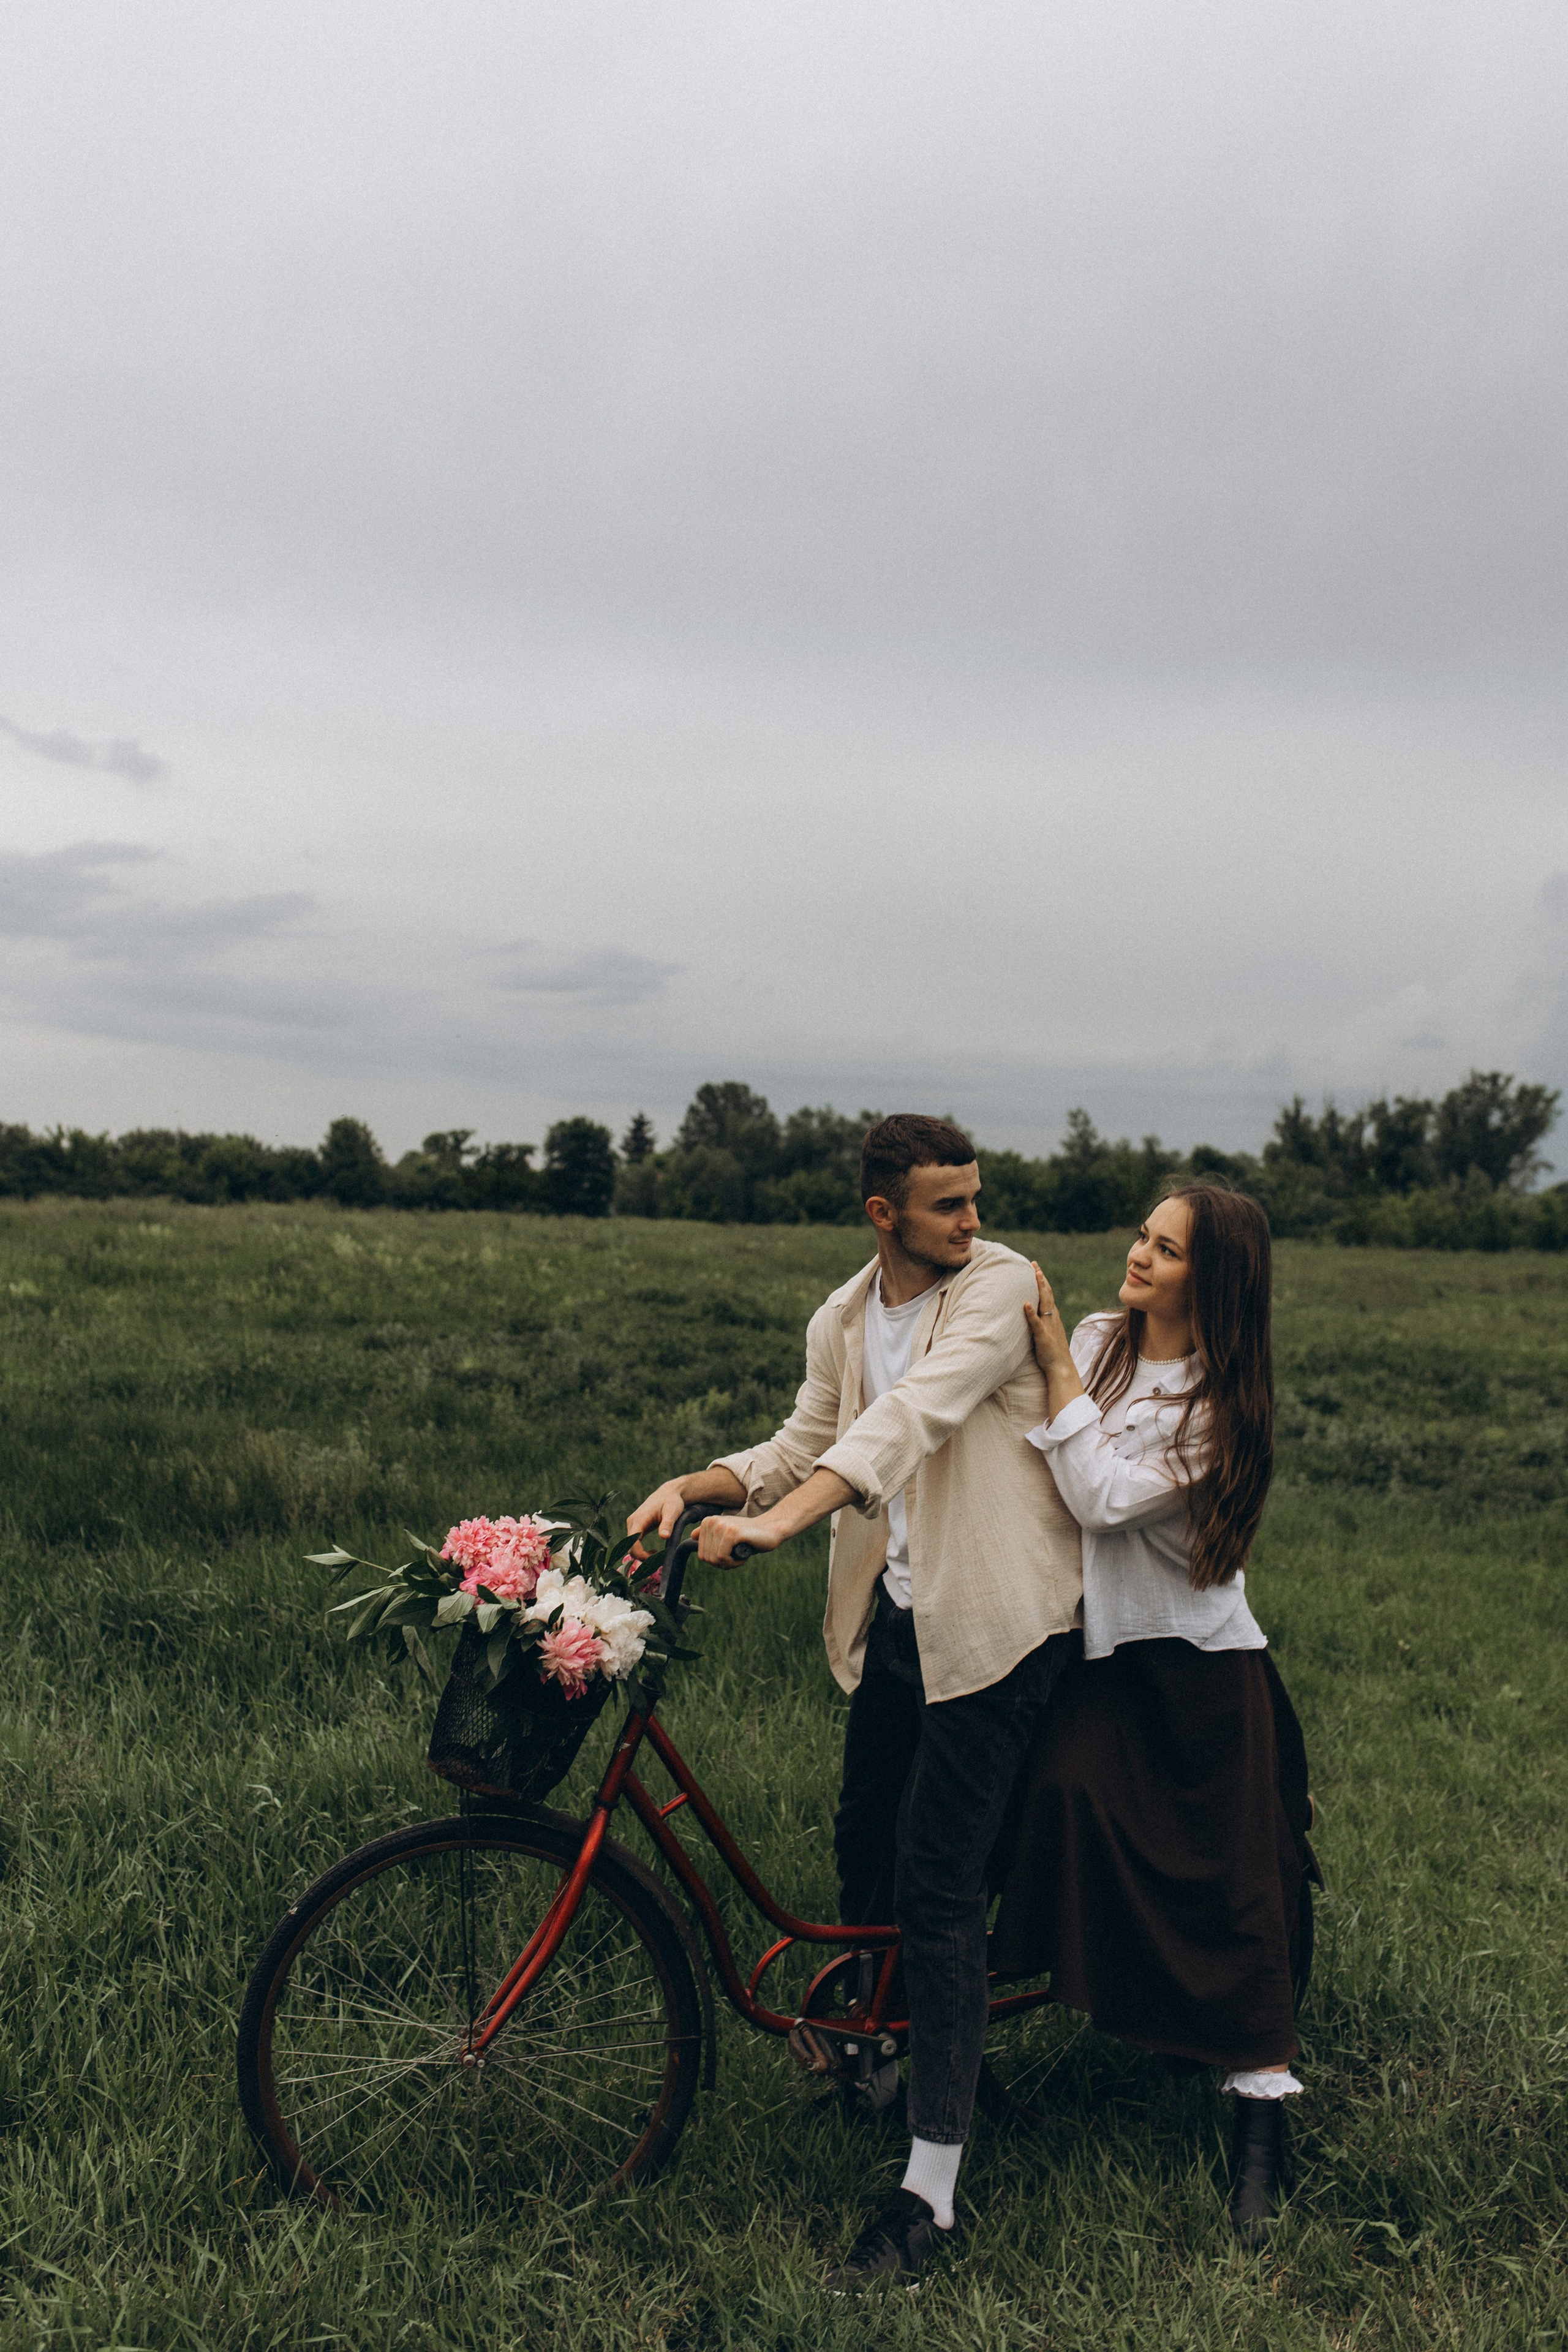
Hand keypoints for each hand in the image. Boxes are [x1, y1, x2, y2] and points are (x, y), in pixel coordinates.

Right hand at [626, 1477, 696, 1556]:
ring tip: (658, 1555)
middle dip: (642, 1557)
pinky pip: (634, 1543)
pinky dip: (642, 1551)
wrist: (669, 1493)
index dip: (641, 1554)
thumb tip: (664, 1536)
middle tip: (658, 1560)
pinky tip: (654, 1552)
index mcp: (639, 1519)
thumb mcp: (672, 1512)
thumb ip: (667, 1524)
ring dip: (642, 1555)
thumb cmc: (672, 1501)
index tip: (655, 1558)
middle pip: (630, 1547)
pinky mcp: (636, 1527)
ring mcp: (633, 1525)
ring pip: (631, 1546)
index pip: (632, 1542)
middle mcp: (632, 1522)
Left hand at [696, 1513, 778, 1565]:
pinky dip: (734, 1562)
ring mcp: (721, 1526)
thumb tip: (692, 1536)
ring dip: (730, 1563)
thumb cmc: (748, 1536)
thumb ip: (709, 1534)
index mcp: (708, 1522)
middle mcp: (712, 1522)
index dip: (717, 1560)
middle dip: (723, 1563)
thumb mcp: (726, 1534)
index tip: (730, 1553)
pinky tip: (744, 1555)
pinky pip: (722, 1558)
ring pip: (714, 1559)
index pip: (702, 1555)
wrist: (771, 1530)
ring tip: (740, 1553)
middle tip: (736, 1555)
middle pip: (706, 1558)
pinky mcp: (731, 1533)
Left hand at [1023, 1261, 1073, 1375]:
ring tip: (1035, 1275)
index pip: (1047, 1295)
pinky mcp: (1043, 1336)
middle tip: (1034, 1264)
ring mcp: (1048, 1326)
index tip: (1036, 1268)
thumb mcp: (1045, 1333)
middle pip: (1047, 1294)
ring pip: (1045, 1303)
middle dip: (1040, 1278)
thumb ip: (1040, 1323)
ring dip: (1040, 1289)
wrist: (1061, 1367)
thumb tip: (1031, 1314)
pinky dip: (1031, 1313)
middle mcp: (1052, 1318)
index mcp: (1052, 1317)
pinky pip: (1036, 1323)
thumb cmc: (1051, 1352)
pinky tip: (1025, 1304)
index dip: (1042, 1281)